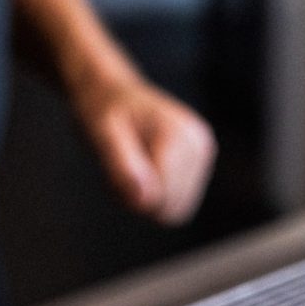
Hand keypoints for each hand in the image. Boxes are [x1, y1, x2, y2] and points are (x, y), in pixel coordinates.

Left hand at [75, 76, 216, 224]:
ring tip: (132, 169)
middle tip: (121, 169)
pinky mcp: (200, 164)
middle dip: (140, 200)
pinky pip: (176, 205)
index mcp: (177, 136)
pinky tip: (144, 172)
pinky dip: (155, 197)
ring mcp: (202, 155)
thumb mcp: (102, 136)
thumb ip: (122, 167)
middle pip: (169, 209)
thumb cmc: (104, 113)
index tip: (115, 170)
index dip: (131, 197)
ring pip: (174, 211)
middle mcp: (198, 144)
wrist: (113, 94)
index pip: (160, 200)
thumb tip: (143, 201)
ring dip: (146, 200)